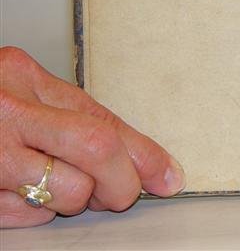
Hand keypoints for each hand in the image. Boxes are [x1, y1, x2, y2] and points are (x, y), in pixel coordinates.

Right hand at [0, 46, 184, 227]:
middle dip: (121, 182)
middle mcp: (3, 110)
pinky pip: (18, 216)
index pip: (103, 118)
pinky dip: (31, 215)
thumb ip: (68, 117)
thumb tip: (135, 157)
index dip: (143, 152)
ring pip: (63, 191)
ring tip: (54, 187)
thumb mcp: (17, 92)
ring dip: (72, 201)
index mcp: (21, 76)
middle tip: (121, 194)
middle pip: (95, 149)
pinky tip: (18, 195)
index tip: (168, 176)